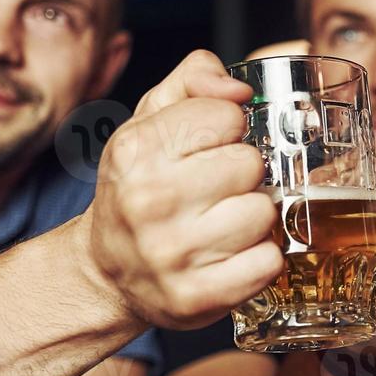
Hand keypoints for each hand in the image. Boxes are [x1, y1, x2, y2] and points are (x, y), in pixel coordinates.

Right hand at [82, 50, 284, 329]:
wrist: (108, 269)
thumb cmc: (139, 186)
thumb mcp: (151, 120)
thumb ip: (195, 79)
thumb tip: (239, 90)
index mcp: (136, 149)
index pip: (226, 116)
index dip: (227, 129)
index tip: (208, 147)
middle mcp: (149, 201)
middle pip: (250, 164)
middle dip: (242, 174)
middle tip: (217, 190)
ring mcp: (171, 254)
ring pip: (264, 214)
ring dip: (253, 217)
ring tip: (223, 222)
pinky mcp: (195, 296)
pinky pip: (268, 263)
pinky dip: (260, 258)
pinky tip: (232, 254)